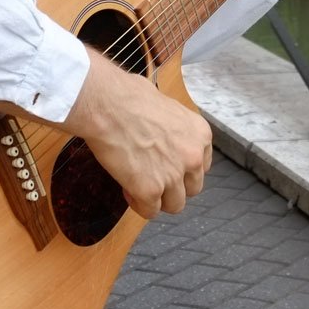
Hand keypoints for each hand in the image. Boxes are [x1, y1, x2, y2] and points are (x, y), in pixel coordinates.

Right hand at [60, 49, 213, 219]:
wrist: (107, 104)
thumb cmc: (128, 97)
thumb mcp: (166, 106)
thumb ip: (173, 128)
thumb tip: (162, 131)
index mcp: (200, 134)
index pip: (202, 164)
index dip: (182, 167)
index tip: (167, 165)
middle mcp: (192, 157)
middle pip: (192, 187)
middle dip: (173, 186)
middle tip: (153, 177)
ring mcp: (173, 176)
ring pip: (175, 204)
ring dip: (158, 199)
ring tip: (138, 186)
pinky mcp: (150, 190)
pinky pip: (150, 211)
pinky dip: (139, 204)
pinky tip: (127, 189)